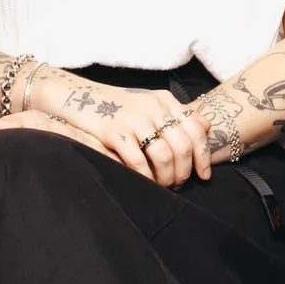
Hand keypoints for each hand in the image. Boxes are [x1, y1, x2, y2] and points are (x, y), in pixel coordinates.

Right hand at [20, 67, 212, 185]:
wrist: (78, 98)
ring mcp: (134, 119)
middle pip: (182, 146)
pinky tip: (145, 184)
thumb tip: (205, 128)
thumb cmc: (117, 107)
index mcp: (165, 100)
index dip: (203, 156)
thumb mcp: (150, 104)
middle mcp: (153, 107)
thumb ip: (176, 114)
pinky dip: (145, 177)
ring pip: (164, 156)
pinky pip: (138, 161)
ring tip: (164, 186)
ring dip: (167, 177)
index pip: (196, 129)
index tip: (203, 175)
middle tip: (179, 184)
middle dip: (184, 171)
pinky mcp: (114, 132)